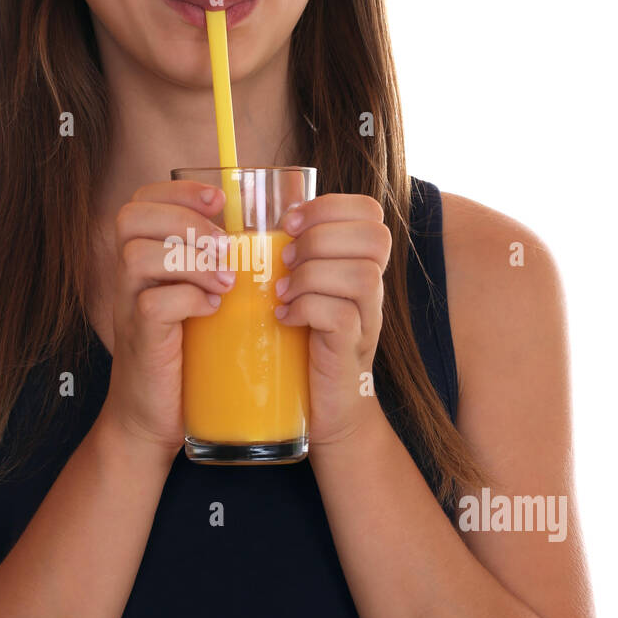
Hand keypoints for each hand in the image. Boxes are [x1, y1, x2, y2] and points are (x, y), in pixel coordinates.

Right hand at [98, 180, 234, 458]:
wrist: (156, 415)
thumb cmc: (187, 352)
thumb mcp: (200, 297)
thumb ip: (217, 265)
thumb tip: (269, 232)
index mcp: (142, 257)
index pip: (142, 200)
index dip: (179, 191)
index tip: (220, 201)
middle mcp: (126, 276)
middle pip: (132, 217)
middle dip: (186, 222)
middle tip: (226, 247)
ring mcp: (127, 307)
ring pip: (139, 256)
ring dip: (191, 260)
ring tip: (226, 281)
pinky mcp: (140, 339)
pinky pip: (154, 305)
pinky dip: (189, 299)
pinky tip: (213, 310)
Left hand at [275, 192, 391, 446]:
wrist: (327, 411)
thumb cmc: (305, 347)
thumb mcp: (302, 292)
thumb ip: (291, 259)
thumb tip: (244, 225)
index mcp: (359, 264)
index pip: (370, 211)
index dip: (330, 206)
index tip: (290, 223)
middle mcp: (372, 289)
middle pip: (373, 236)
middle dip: (319, 238)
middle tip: (286, 261)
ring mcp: (368, 319)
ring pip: (359, 274)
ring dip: (312, 276)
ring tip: (283, 292)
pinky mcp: (351, 349)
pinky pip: (341, 315)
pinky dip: (306, 309)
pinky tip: (284, 318)